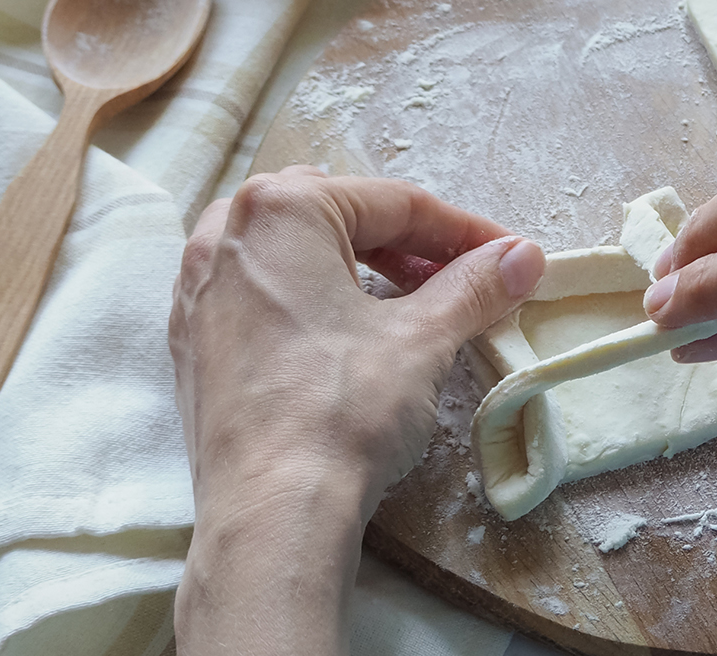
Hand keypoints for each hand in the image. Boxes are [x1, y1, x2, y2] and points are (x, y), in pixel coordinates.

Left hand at [169, 166, 543, 654]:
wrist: (272, 511)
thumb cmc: (342, 411)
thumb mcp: (424, 339)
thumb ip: (475, 286)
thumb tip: (524, 257)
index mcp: (281, 210)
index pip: (394, 204)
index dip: (464, 231)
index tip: (509, 255)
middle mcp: (225, 233)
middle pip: (338, 214)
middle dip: (404, 242)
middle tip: (459, 277)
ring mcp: (198, 289)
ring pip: (290, 250)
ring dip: (352, 265)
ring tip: (403, 300)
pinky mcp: (191, 342)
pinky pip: (257, 292)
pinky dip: (306, 298)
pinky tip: (341, 333)